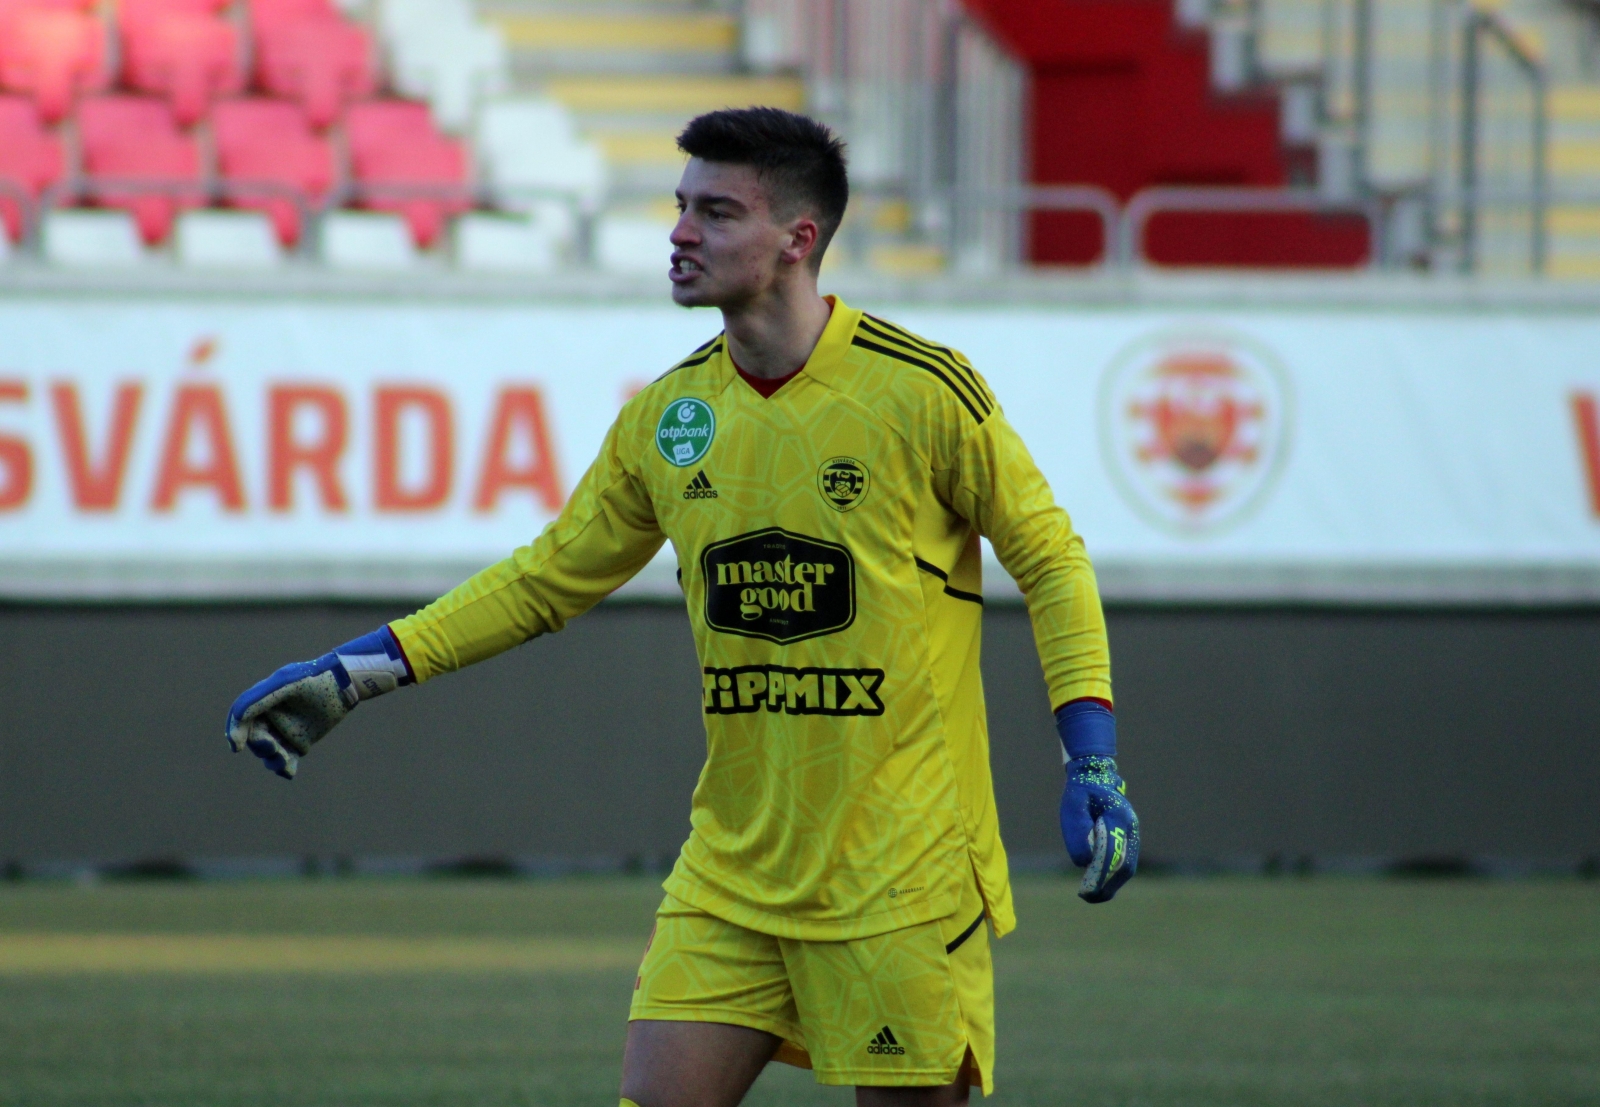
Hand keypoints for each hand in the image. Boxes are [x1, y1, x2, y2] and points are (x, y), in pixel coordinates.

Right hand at [225, 626, 411, 778]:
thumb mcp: (284, 683)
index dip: (235, 732)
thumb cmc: (312, 677)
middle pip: (255, 739)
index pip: (242, 719)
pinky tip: (290, 772)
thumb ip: (259, 697)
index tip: (237, 747)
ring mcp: (285, 731)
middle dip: (261, 747)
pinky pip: (288, 760)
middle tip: (274, 748)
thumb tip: (237, 717)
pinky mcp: (300, 742)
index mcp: (262, 702)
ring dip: (273, 761)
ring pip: (270, 753)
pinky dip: (286, 768)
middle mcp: (270, 718)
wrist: (343, 683)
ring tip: (284, 762)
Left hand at [1060, 755, 1139, 902]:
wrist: (1094, 777)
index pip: (1113, 851)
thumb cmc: (1081, 793)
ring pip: (1127, 867)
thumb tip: (1084, 863)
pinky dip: (1112, 877)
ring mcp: (1132, 834)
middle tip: (1088, 897)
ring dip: (1111, 885)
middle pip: (1125, 866)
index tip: (1087, 889)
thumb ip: (1077, 832)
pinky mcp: (1128, 840)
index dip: (1102, 873)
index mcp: (1118, 816)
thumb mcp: (1072, 808)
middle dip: (1108, 885)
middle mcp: (1130, 827)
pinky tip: (1097, 884)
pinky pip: (1124, 863)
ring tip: (1091, 896)